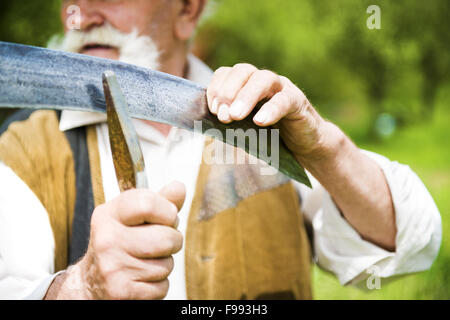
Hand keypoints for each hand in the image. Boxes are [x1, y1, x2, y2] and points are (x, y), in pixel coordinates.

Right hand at [49, 181, 185, 299]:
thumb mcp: (131, 217)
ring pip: (167, 264)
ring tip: (145, 262)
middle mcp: (107, 239)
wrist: (89, 283)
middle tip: (159, 243)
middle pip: (167, 237)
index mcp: (109, 214)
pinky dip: (158, 286)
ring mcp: (112, 267)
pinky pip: (162, 287)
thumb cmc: (118, 243)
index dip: (168, 211)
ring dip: (164, 265)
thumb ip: (158, 201)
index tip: (166, 217)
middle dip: (173, 241)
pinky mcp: (120, 292)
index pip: (148, 203)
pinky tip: (141, 279)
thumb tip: (179, 187)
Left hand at [207, 63, 336, 161]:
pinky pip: (284, 100)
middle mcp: (263, 81)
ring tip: (235, 115)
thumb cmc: (270, 135)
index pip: (226, 73)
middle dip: (228, 91)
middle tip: (221, 115)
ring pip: (263, 79)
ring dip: (246, 96)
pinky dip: (271, 109)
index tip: (212, 109)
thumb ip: (229, 122)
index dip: (216, 88)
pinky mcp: (298, 102)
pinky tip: (260, 121)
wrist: (304, 144)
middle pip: (243, 70)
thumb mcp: (244, 127)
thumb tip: (206, 124)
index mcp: (246, 84)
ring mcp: (282, 88)